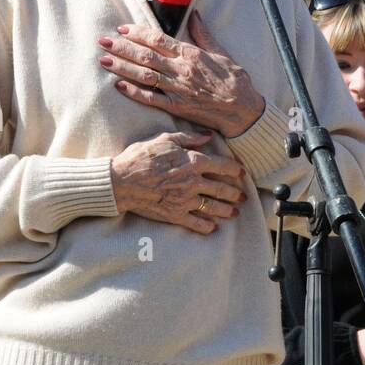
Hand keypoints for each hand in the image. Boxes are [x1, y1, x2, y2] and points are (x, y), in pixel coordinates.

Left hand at [97, 10, 265, 138]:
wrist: (243, 110)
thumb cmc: (235, 80)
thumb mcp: (222, 53)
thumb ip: (204, 35)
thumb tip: (195, 15)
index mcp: (192, 54)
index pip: (159, 40)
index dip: (138, 33)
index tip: (122, 28)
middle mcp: (182, 70)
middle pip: (146, 56)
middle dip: (122, 47)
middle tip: (103, 41)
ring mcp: (178, 89)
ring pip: (144, 75)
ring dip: (122, 67)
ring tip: (104, 60)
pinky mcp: (177, 107)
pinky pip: (151, 99)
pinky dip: (134, 92)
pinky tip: (119, 86)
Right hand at [110, 130, 246, 233]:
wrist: (121, 181)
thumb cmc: (141, 157)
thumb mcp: (165, 139)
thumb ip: (189, 138)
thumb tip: (208, 136)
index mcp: (193, 162)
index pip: (223, 166)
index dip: (235, 169)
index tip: (242, 172)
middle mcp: (193, 182)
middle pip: (222, 189)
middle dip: (235, 194)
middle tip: (243, 197)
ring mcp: (185, 200)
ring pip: (212, 207)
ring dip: (226, 210)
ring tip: (234, 213)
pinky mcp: (174, 214)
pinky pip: (195, 223)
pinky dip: (206, 227)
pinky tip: (213, 228)